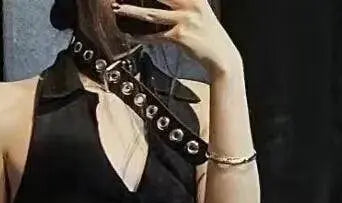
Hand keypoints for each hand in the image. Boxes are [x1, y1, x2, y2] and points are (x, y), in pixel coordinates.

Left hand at [110, 0, 240, 74]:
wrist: (222, 58)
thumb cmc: (211, 37)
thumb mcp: (201, 13)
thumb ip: (186, 4)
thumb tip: (165, 3)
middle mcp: (189, 4)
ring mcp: (184, 20)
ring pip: (152, 14)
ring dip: (132, 11)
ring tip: (118, 8)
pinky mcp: (180, 36)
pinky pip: (156, 36)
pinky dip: (142, 36)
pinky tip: (132, 34)